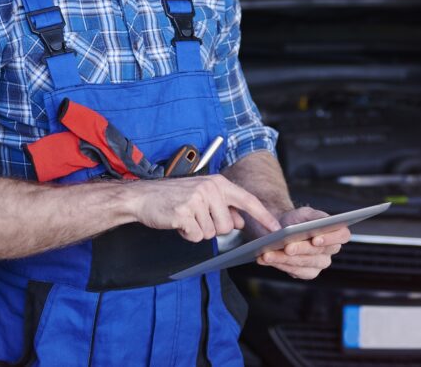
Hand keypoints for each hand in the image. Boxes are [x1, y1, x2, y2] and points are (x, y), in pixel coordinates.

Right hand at [130, 174, 280, 242]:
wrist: (143, 196)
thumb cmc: (174, 197)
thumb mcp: (203, 195)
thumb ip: (224, 206)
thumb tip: (241, 221)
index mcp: (218, 183)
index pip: (247, 200)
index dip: (263, 216)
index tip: (277, 228)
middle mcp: (210, 189)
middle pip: (228, 226)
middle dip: (213, 228)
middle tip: (196, 217)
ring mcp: (197, 200)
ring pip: (211, 233)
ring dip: (198, 231)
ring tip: (186, 217)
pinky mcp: (184, 213)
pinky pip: (195, 237)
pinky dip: (186, 235)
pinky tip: (178, 222)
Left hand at [256, 206, 350, 279]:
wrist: (282, 229)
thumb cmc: (296, 220)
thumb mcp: (305, 213)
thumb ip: (315, 216)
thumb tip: (321, 223)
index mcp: (336, 233)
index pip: (342, 236)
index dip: (331, 238)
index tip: (315, 238)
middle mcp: (330, 250)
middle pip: (318, 253)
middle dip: (300, 250)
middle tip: (286, 247)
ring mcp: (319, 263)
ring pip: (304, 264)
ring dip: (284, 259)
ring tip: (268, 254)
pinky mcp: (307, 273)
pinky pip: (295, 271)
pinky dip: (279, 265)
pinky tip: (266, 259)